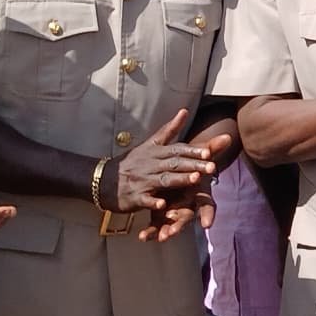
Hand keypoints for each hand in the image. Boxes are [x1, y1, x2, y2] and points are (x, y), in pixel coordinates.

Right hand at [112, 109, 226, 213]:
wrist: (103, 179)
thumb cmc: (132, 162)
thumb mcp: (150, 144)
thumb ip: (170, 130)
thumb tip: (184, 110)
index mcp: (155, 152)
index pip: (177, 150)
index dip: (193, 151)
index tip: (209, 152)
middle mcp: (150, 165)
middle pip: (174, 164)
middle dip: (193, 165)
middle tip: (212, 167)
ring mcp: (142, 181)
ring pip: (163, 180)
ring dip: (179, 179)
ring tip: (195, 179)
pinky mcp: (134, 197)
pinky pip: (144, 200)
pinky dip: (153, 202)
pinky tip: (163, 205)